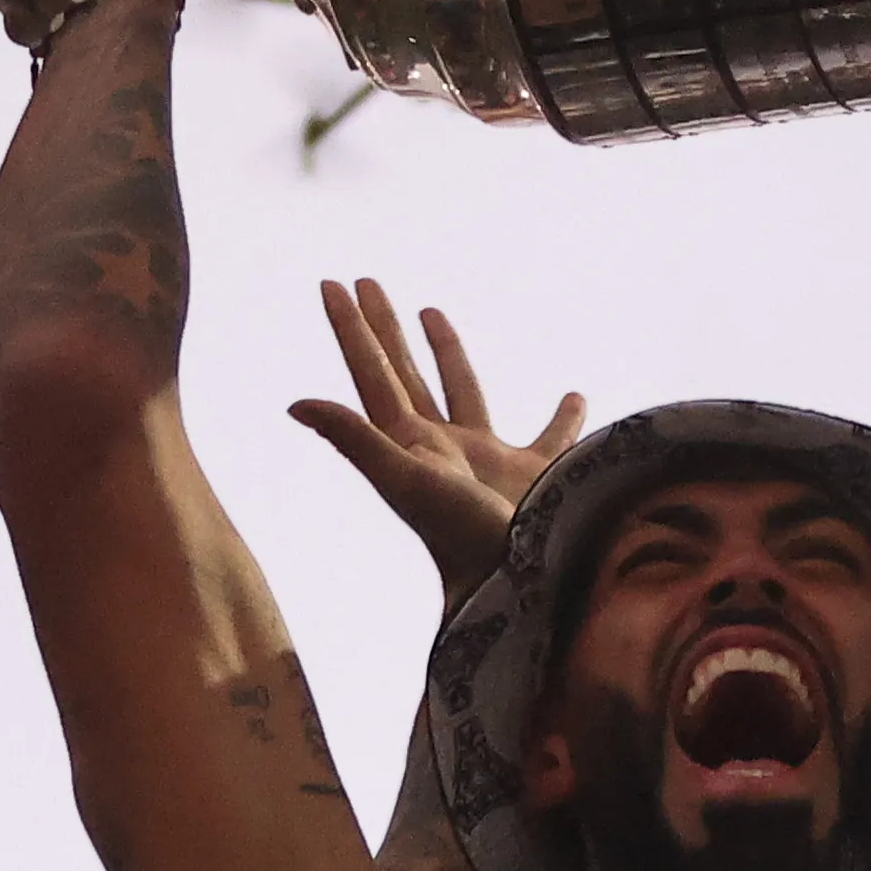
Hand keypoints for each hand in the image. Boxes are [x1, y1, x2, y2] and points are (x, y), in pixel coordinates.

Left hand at [286, 282, 582, 584]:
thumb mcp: (405, 481)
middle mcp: (441, 446)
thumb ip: (355, 439)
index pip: (372, 373)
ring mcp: (486, 460)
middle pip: (404, 373)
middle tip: (365, 281)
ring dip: (447, 352)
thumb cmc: (462, 538)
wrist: (519, 589)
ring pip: (464, 390)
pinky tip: (574, 396)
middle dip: (382, 328)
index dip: (350, 330)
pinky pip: (551, 436)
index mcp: (408, 443)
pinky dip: (564, 416)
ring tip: (431, 312)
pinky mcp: (535, 475)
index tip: (332, 285)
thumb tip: (295, 403)